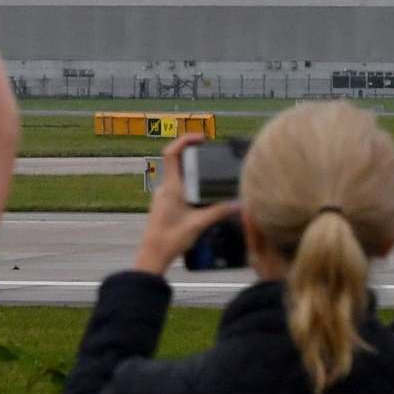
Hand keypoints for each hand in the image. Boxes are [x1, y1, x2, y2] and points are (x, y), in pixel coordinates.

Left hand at [132, 134, 238, 274]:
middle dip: (195, 156)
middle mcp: (165, 188)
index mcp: (170, 187)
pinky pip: (180, 188)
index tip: (201, 138)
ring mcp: (164, 196)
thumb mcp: (198, 224)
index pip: (171, 154)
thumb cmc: (170, 238)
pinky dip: (192, 186)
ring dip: (195, 173)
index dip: (184, 141)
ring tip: (215, 175)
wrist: (152, 255)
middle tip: (214, 155)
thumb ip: (219, 211)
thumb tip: (240, 203)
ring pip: (180, 177)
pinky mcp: (165, 205)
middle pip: (178, 163)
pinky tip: (206, 195)